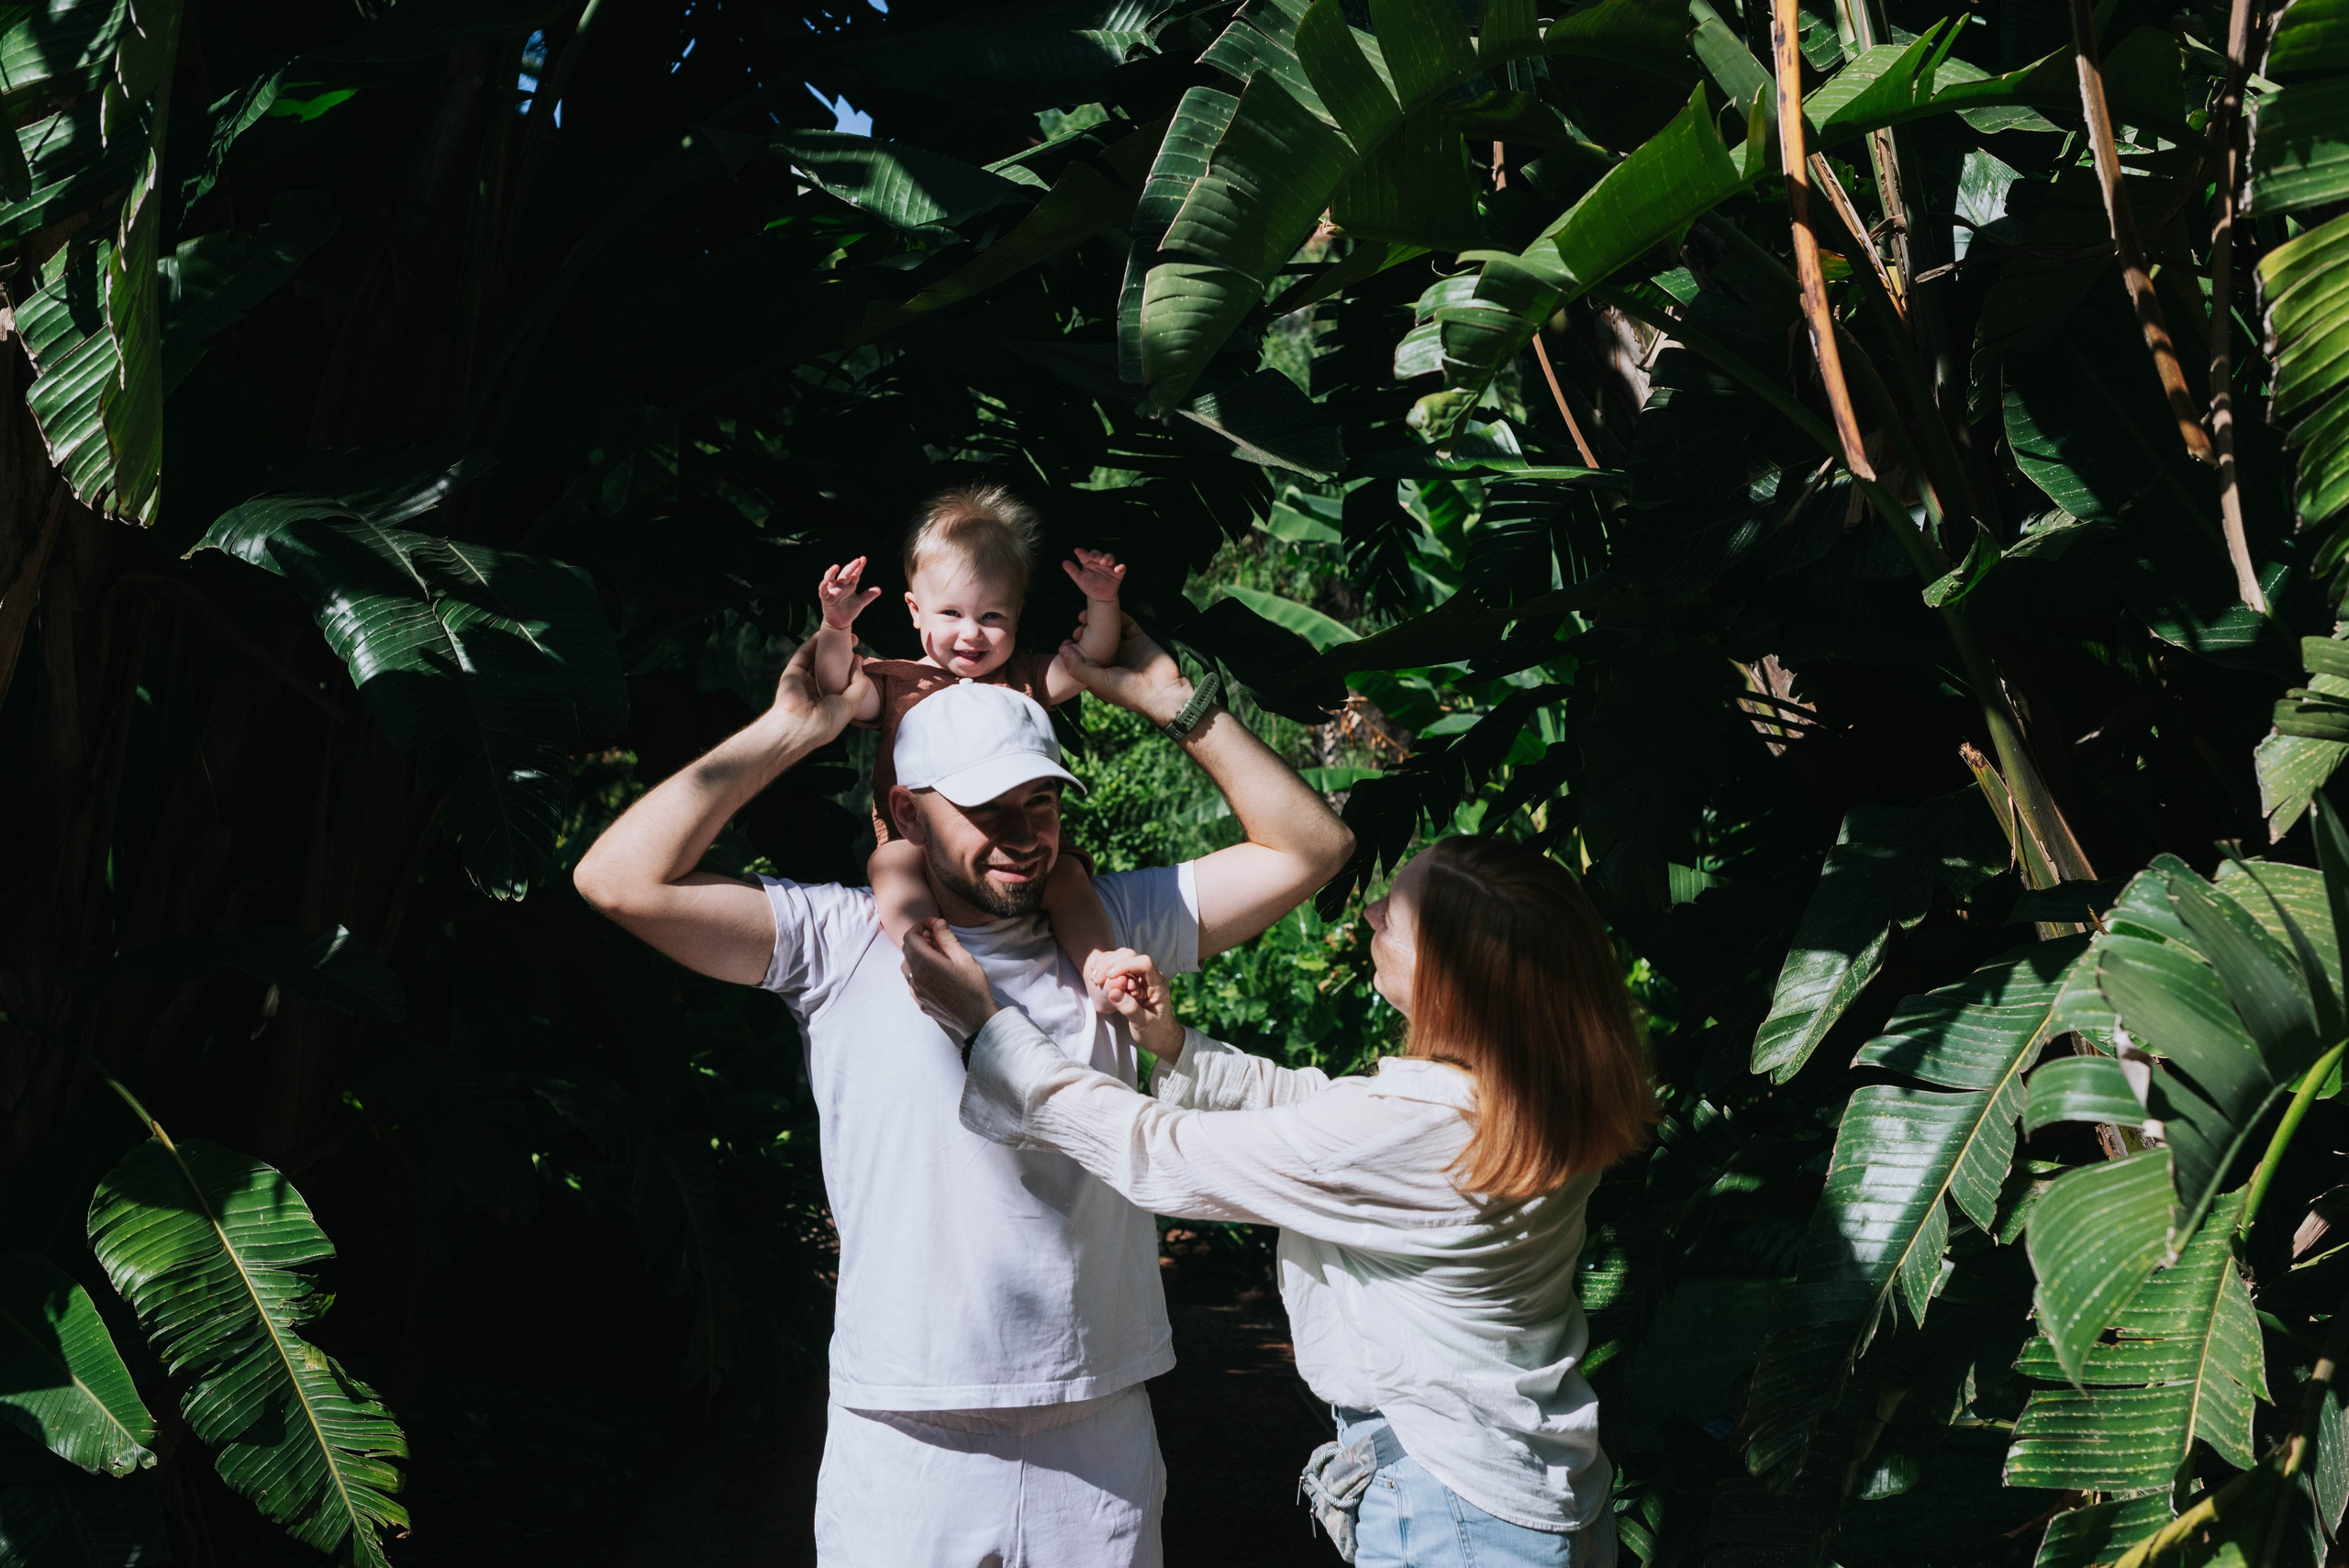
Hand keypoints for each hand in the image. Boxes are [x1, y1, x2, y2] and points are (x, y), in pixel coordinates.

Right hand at [772, 633, 869, 736]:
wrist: (797, 726)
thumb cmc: (825, 721)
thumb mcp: (851, 705)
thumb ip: (859, 685)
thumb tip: (859, 665)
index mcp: (830, 703)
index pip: (842, 682)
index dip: (852, 669)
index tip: (860, 656)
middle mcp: (817, 692)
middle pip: (831, 667)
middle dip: (842, 654)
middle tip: (854, 641)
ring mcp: (804, 682)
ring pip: (817, 659)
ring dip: (828, 646)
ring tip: (842, 633)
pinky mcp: (792, 673)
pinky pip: (803, 655)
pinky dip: (812, 643)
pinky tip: (823, 633)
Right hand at [818, 557, 881, 630]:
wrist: (841, 623)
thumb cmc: (849, 611)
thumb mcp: (861, 602)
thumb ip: (868, 595)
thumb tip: (879, 589)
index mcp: (849, 585)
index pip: (855, 574)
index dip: (859, 567)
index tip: (863, 559)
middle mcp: (841, 586)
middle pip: (845, 574)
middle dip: (851, 567)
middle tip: (858, 561)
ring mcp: (833, 591)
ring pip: (830, 578)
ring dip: (832, 572)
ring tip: (836, 566)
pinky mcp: (826, 598)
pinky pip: (823, 591)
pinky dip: (823, 586)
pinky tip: (825, 581)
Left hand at [901, 917, 999, 1039]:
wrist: (976, 1019)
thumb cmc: (973, 988)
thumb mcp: (964, 958)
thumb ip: (947, 939)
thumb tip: (937, 923)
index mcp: (925, 963)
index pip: (910, 937)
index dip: (920, 926)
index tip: (933, 925)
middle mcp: (915, 977)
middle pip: (907, 950)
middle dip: (919, 939)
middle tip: (936, 937)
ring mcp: (915, 992)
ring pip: (907, 966)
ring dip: (917, 956)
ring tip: (936, 955)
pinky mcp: (919, 1002)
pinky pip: (911, 982)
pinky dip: (918, 972)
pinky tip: (935, 973)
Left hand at [1057, 613, 1196, 727]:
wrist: (1163, 691)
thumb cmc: (1128, 691)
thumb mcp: (1098, 682)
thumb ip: (1078, 667)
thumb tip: (1063, 648)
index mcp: (1101, 675)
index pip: (1083, 659)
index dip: (1074, 650)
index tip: (1067, 641)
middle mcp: (1112, 661)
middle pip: (1094, 643)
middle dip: (1084, 633)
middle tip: (1077, 627)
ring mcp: (1126, 649)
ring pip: (1109, 631)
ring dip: (1097, 622)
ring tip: (1085, 616)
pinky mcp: (1139, 639)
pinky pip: (1127, 624)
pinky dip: (1119, 616)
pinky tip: (1107, 610)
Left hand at [1061, 548, 1126, 603]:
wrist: (1099, 598)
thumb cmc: (1089, 586)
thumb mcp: (1079, 579)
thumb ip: (1073, 570)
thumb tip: (1064, 562)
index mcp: (1090, 562)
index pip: (1086, 555)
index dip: (1082, 553)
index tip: (1077, 551)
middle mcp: (1100, 562)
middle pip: (1099, 554)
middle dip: (1095, 554)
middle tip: (1092, 557)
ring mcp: (1109, 567)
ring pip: (1110, 558)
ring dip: (1107, 558)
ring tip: (1103, 562)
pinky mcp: (1118, 573)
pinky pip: (1122, 568)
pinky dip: (1121, 567)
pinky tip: (1117, 569)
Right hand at [1085, 948, 1181, 1058]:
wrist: (1161, 1037)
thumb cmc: (1155, 1032)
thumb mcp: (1142, 1024)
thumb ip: (1129, 1008)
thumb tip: (1113, 990)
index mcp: (1159, 985)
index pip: (1144, 964)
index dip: (1125, 966)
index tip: (1109, 977)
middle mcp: (1152, 976)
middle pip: (1132, 957)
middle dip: (1112, 965)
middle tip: (1096, 979)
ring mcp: (1142, 976)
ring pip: (1124, 958)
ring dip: (1107, 965)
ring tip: (1095, 978)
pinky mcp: (1134, 979)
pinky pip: (1120, 965)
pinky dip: (1107, 968)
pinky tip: (1097, 976)